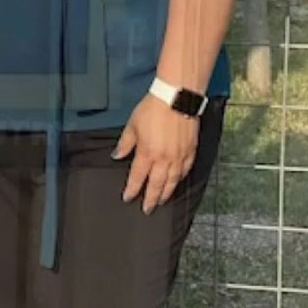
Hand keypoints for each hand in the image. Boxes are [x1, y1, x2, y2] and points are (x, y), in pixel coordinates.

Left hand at [115, 95, 200, 212]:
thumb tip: (117, 156)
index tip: (128, 198)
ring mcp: (179, 157)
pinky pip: (185, 171)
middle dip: (151, 198)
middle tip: (147, 209)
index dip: (133, 189)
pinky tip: (176, 182)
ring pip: (172, 181)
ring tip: (161, 201)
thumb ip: (125, 143)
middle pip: (157, 184)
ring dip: (166, 193)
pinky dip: (180, 179)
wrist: (176, 99)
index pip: (138, 177)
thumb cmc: (152, 110)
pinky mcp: (191, 151)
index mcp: (147, 153)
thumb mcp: (132, 125)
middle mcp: (164, 159)